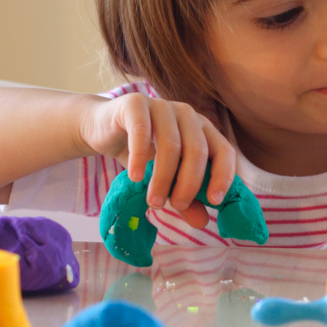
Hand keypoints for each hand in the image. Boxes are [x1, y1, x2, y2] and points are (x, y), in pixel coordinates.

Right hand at [82, 93, 235, 227]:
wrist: (103, 129)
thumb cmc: (142, 153)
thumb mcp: (165, 178)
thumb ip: (185, 198)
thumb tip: (203, 222)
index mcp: (202, 129)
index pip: (224, 151)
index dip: (223, 176)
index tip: (213, 201)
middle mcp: (187, 114)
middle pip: (197, 151)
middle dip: (189, 183)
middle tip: (176, 205)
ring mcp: (162, 106)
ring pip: (171, 144)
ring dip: (164, 178)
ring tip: (154, 201)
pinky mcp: (135, 104)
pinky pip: (141, 131)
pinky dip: (139, 157)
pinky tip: (135, 177)